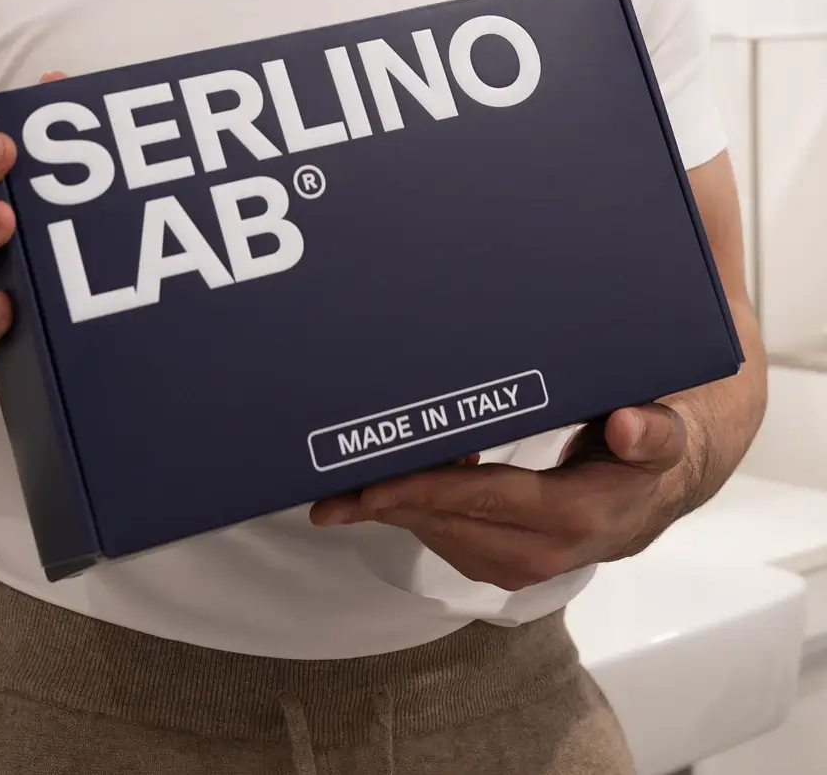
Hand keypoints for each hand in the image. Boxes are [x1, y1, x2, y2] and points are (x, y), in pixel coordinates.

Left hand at [310, 405, 690, 589]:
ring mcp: (518, 565)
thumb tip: (627, 427)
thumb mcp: (662, 433)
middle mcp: (543, 553)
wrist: (652, 496)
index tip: (373, 484)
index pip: (488, 502)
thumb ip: (650, 432)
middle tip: (331, 485)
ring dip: (392, 512)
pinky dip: (413, 513)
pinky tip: (385, 487)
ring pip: (440, 536)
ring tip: (344, 485)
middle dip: (388, 505)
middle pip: (450, 524)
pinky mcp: (501, 562)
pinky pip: (446, 538)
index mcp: (576, 517)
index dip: (427, 491)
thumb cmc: (646, 451)